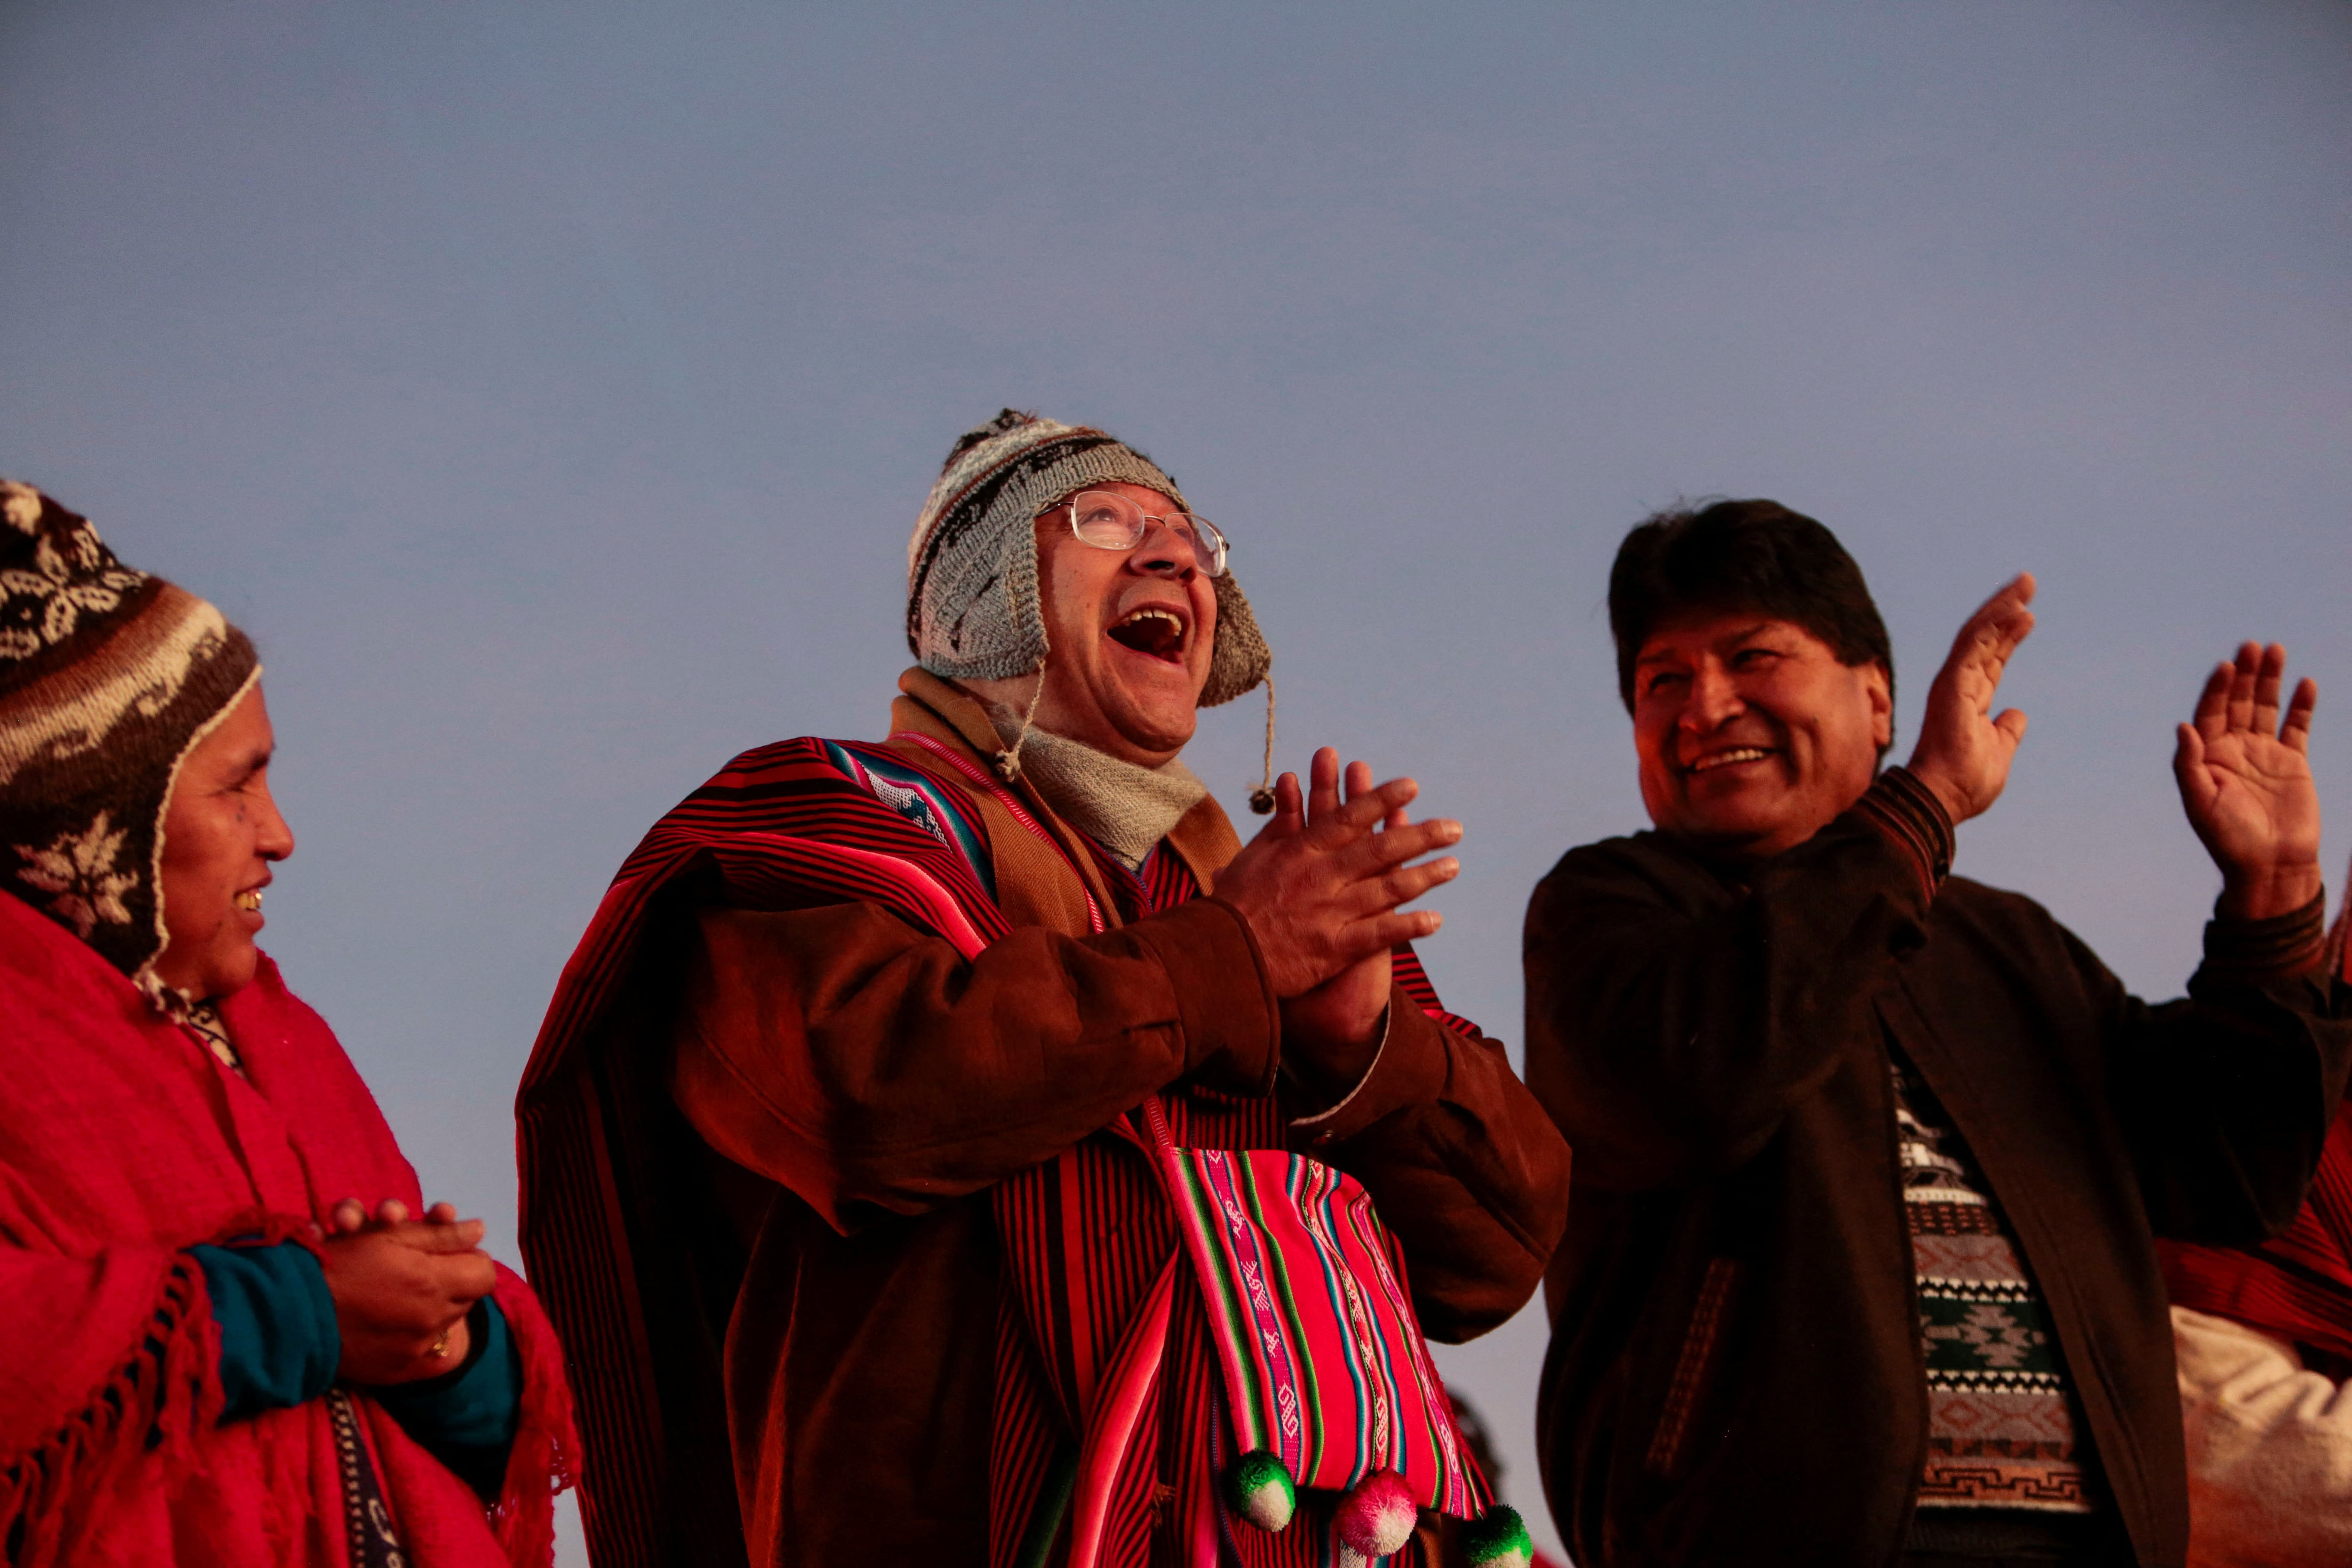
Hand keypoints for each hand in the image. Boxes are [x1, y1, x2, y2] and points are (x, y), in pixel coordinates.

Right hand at [318, 1197, 494, 1383]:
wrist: (287, 1316)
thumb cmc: (338, 1264)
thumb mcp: (389, 1236)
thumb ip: (439, 1234)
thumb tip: (481, 1230)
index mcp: (434, 1283)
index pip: (484, 1272)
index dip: (468, 1256)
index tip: (447, 1250)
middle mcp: (433, 1321)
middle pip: (467, 1296)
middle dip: (450, 1277)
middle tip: (417, 1266)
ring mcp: (416, 1350)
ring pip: (447, 1322)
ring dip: (433, 1304)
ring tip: (397, 1289)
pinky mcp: (397, 1371)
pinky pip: (424, 1350)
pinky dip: (414, 1332)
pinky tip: (390, 1317)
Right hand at [1213, 748, 1459, 1020]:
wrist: (1219, 957)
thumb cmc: (1232, 905)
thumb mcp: (1250, 856)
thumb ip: (1279, 826)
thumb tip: (1291, 789)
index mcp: (1301, 851)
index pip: (1349, 818)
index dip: (1382, 799)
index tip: (1412, 786)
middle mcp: (1321, 877)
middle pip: (1380, 849)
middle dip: (1421, 836)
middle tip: (1454, 828)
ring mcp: (1330, 912)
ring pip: (1388, 889)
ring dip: (1425, 876)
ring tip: (1453, 866)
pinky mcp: (1334, 948)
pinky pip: (1380, 935)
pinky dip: (1409, 927)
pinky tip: (1436, 921)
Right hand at [1906, 574, 2035, 824]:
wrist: (1944, 798)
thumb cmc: (1966, 784)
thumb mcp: (1999, 752)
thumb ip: (2007, 731)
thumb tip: (2016, 714)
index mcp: (1968, 699)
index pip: (1991, 658)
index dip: (2009, 635)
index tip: (2029, 615)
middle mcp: (1958, 685)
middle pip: (1984, 637)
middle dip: (2005, 608)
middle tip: (2028, 582)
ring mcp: (1953, 683)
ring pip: (1978, 634)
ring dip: (2002, 607)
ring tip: (2026, 585)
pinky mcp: (1952, 684)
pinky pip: (1974, 646)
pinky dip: (1994, 625)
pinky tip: (2015, 610)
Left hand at [2174, 643, 2320, 919]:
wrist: (2270, 865)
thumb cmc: (2228, 839)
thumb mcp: (2199, 802)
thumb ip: (2188, 764)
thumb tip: (2182, 726)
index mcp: (2207, 756)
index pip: (2210, 712)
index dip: (2216, 688)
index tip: (2225, 666)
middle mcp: (2233, 749)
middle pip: (2237, 702)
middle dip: (2244, 674)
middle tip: (2251, 645)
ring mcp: (2264, 753)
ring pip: (2266, 707)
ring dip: (2269, 679)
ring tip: (2274, 650)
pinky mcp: (2293, 761)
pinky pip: (2297, 727)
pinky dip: (2301, 705)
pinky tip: (2305, 683)